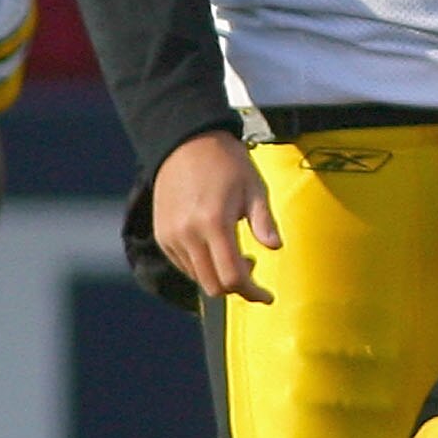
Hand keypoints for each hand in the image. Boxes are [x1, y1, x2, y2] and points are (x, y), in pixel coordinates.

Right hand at [153, 130, 281, 303]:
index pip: (232, 277)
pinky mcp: (162, 234)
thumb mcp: (254, 187)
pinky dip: (202, 266)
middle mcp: (188, 234)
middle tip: (252, 268)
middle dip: (236, 287)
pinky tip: (214, 247)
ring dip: (219, 276)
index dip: (252, 292)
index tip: (267, 296)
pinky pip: (183, 265)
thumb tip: (275, 247)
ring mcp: (171, 236)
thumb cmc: (225, 161)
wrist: (185, 141)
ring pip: (198, 278)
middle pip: (213, 286)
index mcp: (214, 223)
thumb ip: (264, 221)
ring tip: (235, 253)